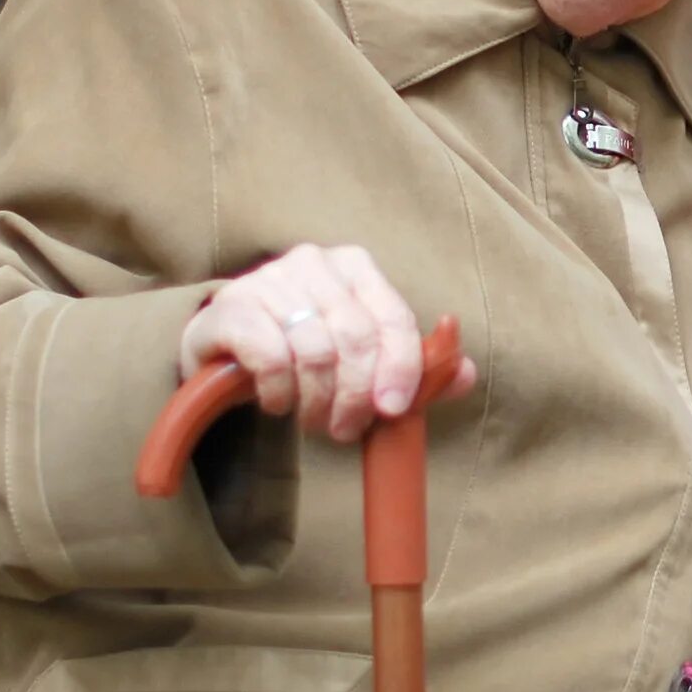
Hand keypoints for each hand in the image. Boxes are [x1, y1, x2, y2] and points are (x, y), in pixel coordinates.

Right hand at [178, 243, 476, 442]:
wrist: (225, 348)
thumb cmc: (303, 349)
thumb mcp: (360, 357)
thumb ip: (416, 366)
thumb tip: (467, 375)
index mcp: (356, 266)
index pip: (394, 318)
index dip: (401, 368)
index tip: (394, 409)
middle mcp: (314, 262)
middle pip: (357, 339)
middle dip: (357, 395)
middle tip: (346, 429)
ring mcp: (269, 280)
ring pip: (316, 352)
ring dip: (318, 401)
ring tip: (313, 419)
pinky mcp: (233, 307)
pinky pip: (272, 359)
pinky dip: (280, 393)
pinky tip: (277, 402)